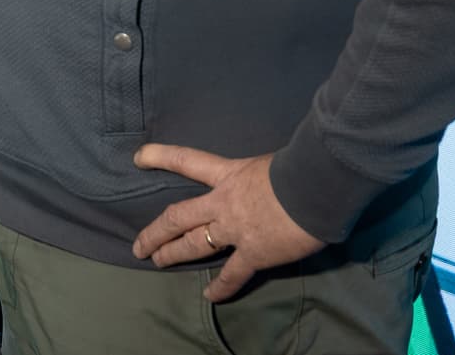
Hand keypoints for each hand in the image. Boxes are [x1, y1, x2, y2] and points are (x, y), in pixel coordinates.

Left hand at [130, 146, 325, 300]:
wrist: (315, 187)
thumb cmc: (299, 167)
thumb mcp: (270, 162)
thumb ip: (260, 176)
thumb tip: (274, 183)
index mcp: (228, 174)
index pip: (187, 160)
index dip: (160, 157)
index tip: (138, 158)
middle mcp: (222, 202)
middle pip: (177, 217)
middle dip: (155, 232)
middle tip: (139, 245)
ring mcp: (234, 229)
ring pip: (193, 244)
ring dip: (173, 254)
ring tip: (157, 261)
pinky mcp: (253, 253)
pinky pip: (232, 274)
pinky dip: (221, 287)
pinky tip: (209, 296)